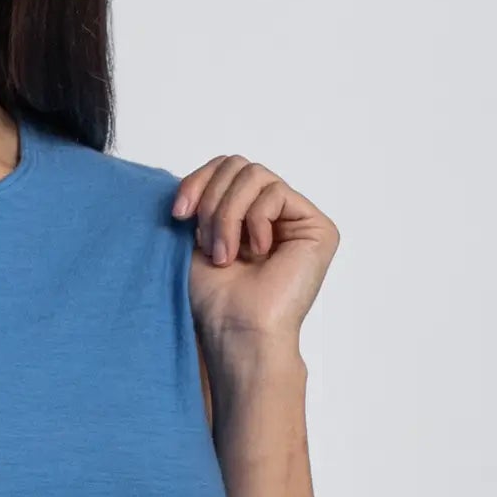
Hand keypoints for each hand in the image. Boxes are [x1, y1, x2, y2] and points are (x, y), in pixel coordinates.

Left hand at [172, 155, 338, 347]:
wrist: (236, 331)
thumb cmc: (215, 298)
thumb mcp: (196, 236)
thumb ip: (204, 197)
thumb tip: (199, 172)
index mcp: (246, 215)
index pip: (225, 169)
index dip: (198, 181)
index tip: (178, 214)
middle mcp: (275, 214)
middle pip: (238, 165)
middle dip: (211, 201)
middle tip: (204, 242)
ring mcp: (298, 220)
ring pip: (254, 175)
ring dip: (227, 215)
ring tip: (224, 254)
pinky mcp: (318, 228)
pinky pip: (275, 194)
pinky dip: (255, 221)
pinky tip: (257, 253)